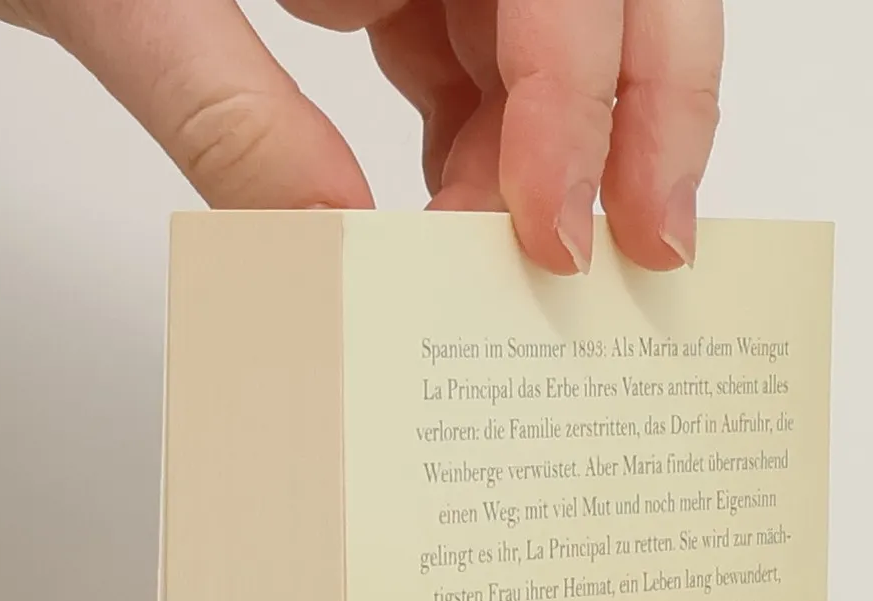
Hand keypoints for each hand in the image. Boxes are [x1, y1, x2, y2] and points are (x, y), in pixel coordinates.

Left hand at [0, 0, 721, 274]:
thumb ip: (231, 115)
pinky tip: (453, 234)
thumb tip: (330, 249)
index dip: (581, 94)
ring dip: (549, 168)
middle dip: (638, 123)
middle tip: (641, 258)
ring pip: (555, 49)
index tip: (548, 228)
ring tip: (509, 279)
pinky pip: (477, 74)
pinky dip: (480, 163)